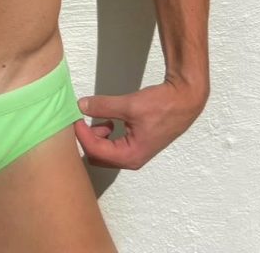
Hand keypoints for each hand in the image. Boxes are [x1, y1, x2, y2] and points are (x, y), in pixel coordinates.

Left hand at [74, 77, 207, 169]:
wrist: (184, 100)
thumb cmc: (162, 105)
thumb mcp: (130, 104)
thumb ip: (103, 106)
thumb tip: (81, 105)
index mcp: (129, 155)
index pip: (95, 150)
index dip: (81, 133)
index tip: (74, 117)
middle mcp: (131, 160)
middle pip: (97, 156)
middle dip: (87, 138)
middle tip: (82, 118)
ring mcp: (134, 154)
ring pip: (104, 152)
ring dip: (96, 137)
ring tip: (99, 119)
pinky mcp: (136, 145)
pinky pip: (113, 147)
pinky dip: (106, 135)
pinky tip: (110, 121)